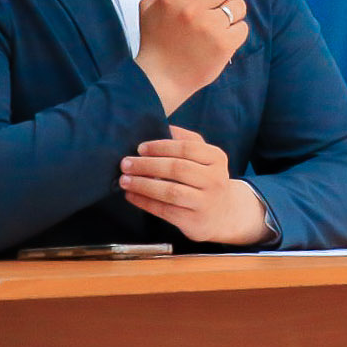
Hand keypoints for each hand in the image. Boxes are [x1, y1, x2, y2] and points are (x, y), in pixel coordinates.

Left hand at [119, 125, 272, 245]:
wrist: (222, 214)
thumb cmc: (206, 179)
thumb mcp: (205, 157)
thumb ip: (187, 140)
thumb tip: (162, 126)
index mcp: (217, 158)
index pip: (187, 148)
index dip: (161, 147)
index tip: (139, 148)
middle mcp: (215, 179)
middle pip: (177, 169)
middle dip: (147, 165)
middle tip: (126, 163)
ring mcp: (206, 202)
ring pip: (170, 191)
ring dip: (143, 185)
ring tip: (124, 180)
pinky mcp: (194, 221)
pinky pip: (165, 210)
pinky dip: (144, 202)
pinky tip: (131, 195)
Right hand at [135, 0, 248, 113]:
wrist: (159, 79)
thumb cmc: (156, 40)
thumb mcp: (149, 5)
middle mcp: (190, 9)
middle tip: (223, 0)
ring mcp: (209, 27)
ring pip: (239, 5)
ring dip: (233, 12)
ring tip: (218, 24)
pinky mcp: (223, 44)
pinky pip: (243, 27)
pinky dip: (235, 33)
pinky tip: (220, 40)